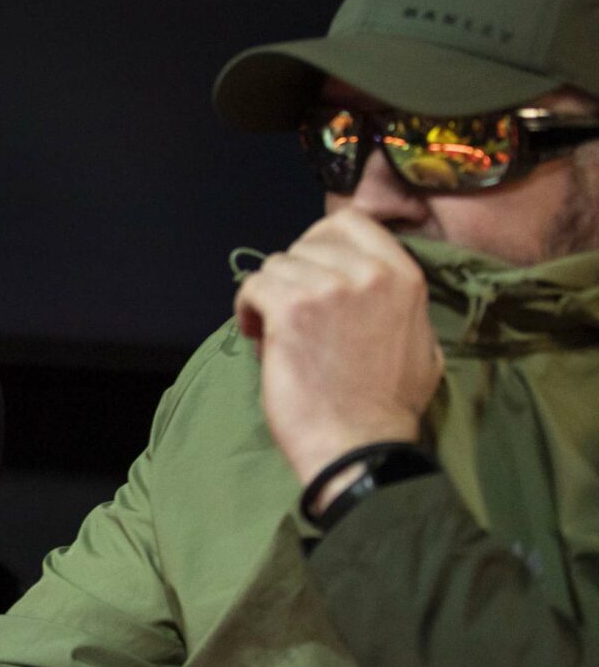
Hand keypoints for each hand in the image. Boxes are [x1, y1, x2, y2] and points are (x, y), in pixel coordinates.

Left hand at [233, 209, 442, 497]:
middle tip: (287, 309)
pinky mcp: (291, 309)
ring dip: (268, 295)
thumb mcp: (421, 345)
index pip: (351, 222)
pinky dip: (246, 308)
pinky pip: (252, 285)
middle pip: (307, 243)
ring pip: (276, 265)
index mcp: (403, 275)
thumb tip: (381, 290)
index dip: (319, 242)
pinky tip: (254, 334)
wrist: (361, 445)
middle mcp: (368, 273)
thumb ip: (400, 306)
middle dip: (292, 272)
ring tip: (270, 331)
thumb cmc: (388, 407)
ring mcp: (328, 288)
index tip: (308, 271)